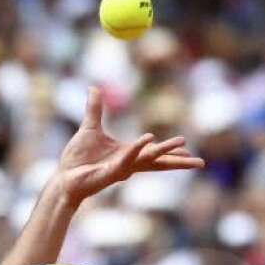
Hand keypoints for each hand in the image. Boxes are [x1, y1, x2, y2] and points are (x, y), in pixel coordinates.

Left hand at [57, 87, 203, 203]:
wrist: (64, 176)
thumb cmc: (76, 158)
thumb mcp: (89, 127)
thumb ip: (94, 108)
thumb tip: (93, 87)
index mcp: (127, 154)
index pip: (154, 154)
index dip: (170, 151)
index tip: (186, 147)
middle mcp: (128, 163)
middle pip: (158, 162)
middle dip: (178, 160)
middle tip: (200, 162)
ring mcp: (121, 169)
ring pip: (147, 159)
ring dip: (164, 150)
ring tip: (183, 143)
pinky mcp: (110, 173)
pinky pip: (126, 159)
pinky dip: (137, 149)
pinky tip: (149, 139)